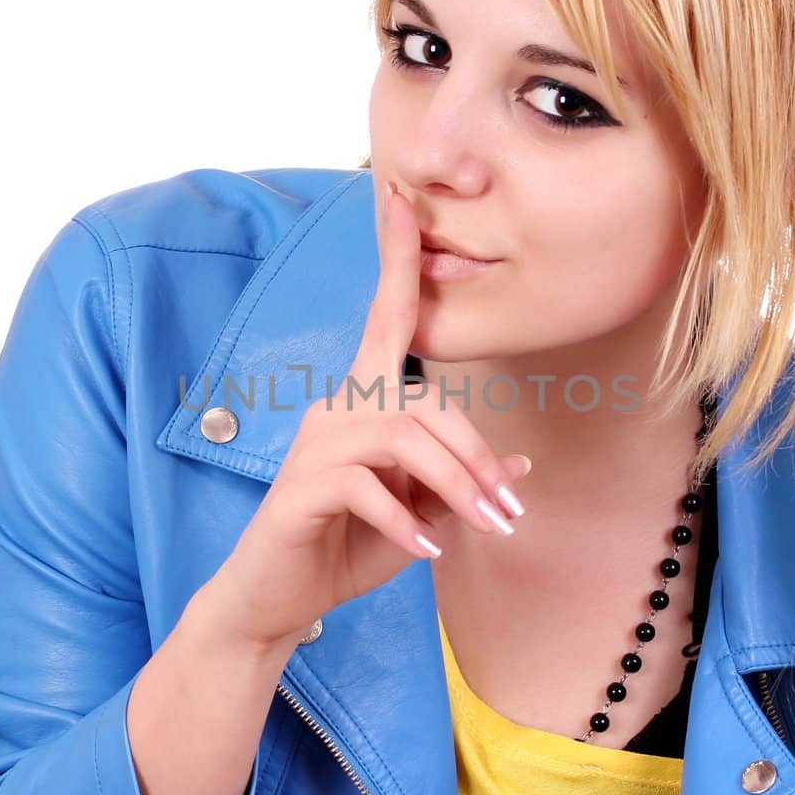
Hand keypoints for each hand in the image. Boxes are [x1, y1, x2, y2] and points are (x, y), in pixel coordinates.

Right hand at [209, 180, 529, 653]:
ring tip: (485, 529)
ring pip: (402, 436)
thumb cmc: (345, 547)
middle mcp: (336, 407)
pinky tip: (425, 550)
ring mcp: (314, 444)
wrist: (275, 599)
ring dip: (455, 484)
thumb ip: (459, 483)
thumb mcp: (420, 514)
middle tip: (508, 512)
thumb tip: (518, 464)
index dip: (395, 256)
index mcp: (363, 401)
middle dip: (474, 455)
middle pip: (422, 400)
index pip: (386, 316)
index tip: (400, 195)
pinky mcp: (300, 486)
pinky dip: (407, 520)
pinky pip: (368, 486)